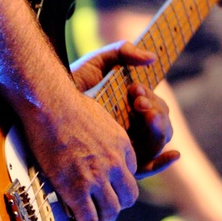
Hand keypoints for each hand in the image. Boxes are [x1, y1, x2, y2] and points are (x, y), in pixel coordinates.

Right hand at [19, 80, 140, 220]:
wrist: (51, 105)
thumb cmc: (70, 106)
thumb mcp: (102, 119)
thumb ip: (109, 139)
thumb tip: (103, 150)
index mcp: (122, 145)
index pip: (132, 175)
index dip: (119, 184)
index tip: (109, 188)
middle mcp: (115, 162)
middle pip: (128, 198)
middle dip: (117, 205)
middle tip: (103, 208)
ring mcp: (96, 177)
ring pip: (111, 212)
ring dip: (101, 219)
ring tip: (91, 219)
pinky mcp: (75, 188)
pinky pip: (87, 218)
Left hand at [72, 41, 177, 175]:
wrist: (47, 100)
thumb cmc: (72, 82)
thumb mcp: (99, 62)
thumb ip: (124, 52)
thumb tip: (152, 57)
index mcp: (131, 108)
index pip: (157, 110)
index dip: (153, 100)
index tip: (136, 89)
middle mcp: (132, 128)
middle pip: (161, 127)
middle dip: (156, 111)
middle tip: (138, 100)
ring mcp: (126, 147)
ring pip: (156, 143)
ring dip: (157, 127)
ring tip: (141, 111)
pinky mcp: (116, 163)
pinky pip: (144, 168)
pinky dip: (162, 163)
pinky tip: (174, 154)